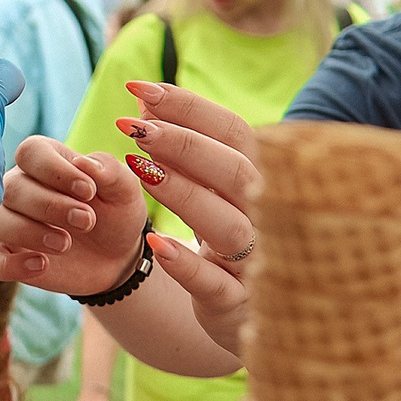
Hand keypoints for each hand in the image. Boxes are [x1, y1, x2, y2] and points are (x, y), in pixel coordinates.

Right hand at [0, 136, 147, 294]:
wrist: (117, 257)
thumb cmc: (115, 212)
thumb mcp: (124, 189)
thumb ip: (108, 170)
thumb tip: (83, 162)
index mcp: (45, 161)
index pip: (30, 152)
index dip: (55, 170)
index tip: (88, 190)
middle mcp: (19, 188)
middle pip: (12, 188)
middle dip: (50, 206)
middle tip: (87, 220)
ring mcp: (10, 223)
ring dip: (28, 232)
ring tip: (65, 243)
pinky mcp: (9, 258)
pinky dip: (11, 265)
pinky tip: (41, 265)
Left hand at [111, 82, 262, 354]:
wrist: (254, 310)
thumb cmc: (226, 236)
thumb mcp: (211, 192)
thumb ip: (185, 151)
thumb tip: (145, 103)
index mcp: (261, 180)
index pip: (234, 131)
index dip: (189, 107)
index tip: (138, 90)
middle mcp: (267, 215)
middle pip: (234, 171)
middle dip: (183, 144)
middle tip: (133, 128)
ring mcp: (255, 261)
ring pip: (228, 225)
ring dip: (184, 194)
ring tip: (139, 170)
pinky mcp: (237, 303)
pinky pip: (216, 284)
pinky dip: (187, 264)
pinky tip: (155, 244)